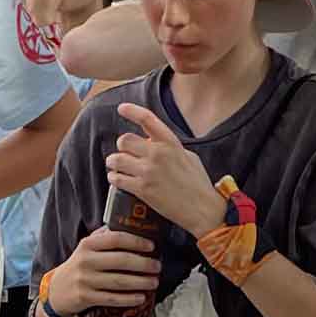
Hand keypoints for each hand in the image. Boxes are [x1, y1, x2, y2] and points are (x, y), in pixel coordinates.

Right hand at [51, 228, 159, 314]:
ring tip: (154, 282)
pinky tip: (141, 298)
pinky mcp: (85, 298)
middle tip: (157, 266)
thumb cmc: (79, 266)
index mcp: (88, 245)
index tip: (152, 246)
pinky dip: (128, 299)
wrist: (56, 290)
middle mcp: (85, 261)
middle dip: (143, 264)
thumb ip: (105, 237)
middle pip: (120, 261)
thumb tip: (132, 226)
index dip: (136, 242)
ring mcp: (85, 280)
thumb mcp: (87, 248)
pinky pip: (111, 299)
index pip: (115, 239)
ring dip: (140, 282)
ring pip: (118, 281)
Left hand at [107, 104, 220, 233]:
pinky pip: (117, 179)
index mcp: (170, 143)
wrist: (202, 208)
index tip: (122, 108)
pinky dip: (114, 178)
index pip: (148, 119)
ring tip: (115, 167)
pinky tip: (117, 179)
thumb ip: (170, 147)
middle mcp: (158, 153)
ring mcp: (149, 171)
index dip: (132, 111)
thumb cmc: (198, 183)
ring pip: (116, 159)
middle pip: (124, 140)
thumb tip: (153, 142)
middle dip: (121, 147)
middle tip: (123, 154)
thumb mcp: (188, 156)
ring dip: (113, 163)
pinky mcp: (142, 189)